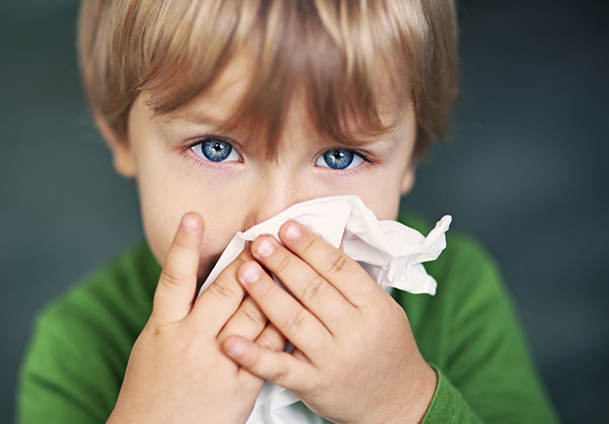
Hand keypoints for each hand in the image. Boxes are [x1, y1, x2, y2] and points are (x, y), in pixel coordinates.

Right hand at [108, 213, 282, 423]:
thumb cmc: (150, 390)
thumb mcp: (152, 345)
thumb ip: (175, 313)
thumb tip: (194, 280)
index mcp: (163, 328)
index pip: (174, 278)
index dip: (184, 245)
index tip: (194, 216)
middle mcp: (190, 341)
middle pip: (225, 290)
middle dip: (247, 261)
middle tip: (263, 236)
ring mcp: (218, 363)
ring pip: (253, 314)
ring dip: (272, 286)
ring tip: (285, 260)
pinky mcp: (241, 386)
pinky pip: (268, 349)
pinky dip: (282, 326)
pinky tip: (296, 308)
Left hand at [222, 221, 436, 423]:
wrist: (399, 402)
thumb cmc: (386, 348)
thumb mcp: (383, 309)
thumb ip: (353, 282)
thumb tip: (320, 243)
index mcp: (375, 307)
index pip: (339, 268)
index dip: (311, 246)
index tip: (287, 227)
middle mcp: (355, 331)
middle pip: (314, 290)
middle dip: (283, 263)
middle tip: (260, 242)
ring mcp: (333, 359)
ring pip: (294, 321)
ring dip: (266, 294)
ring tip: (245, 270)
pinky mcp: (313, 384)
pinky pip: (280, 368)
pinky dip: (253, 355)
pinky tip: (231, 341)